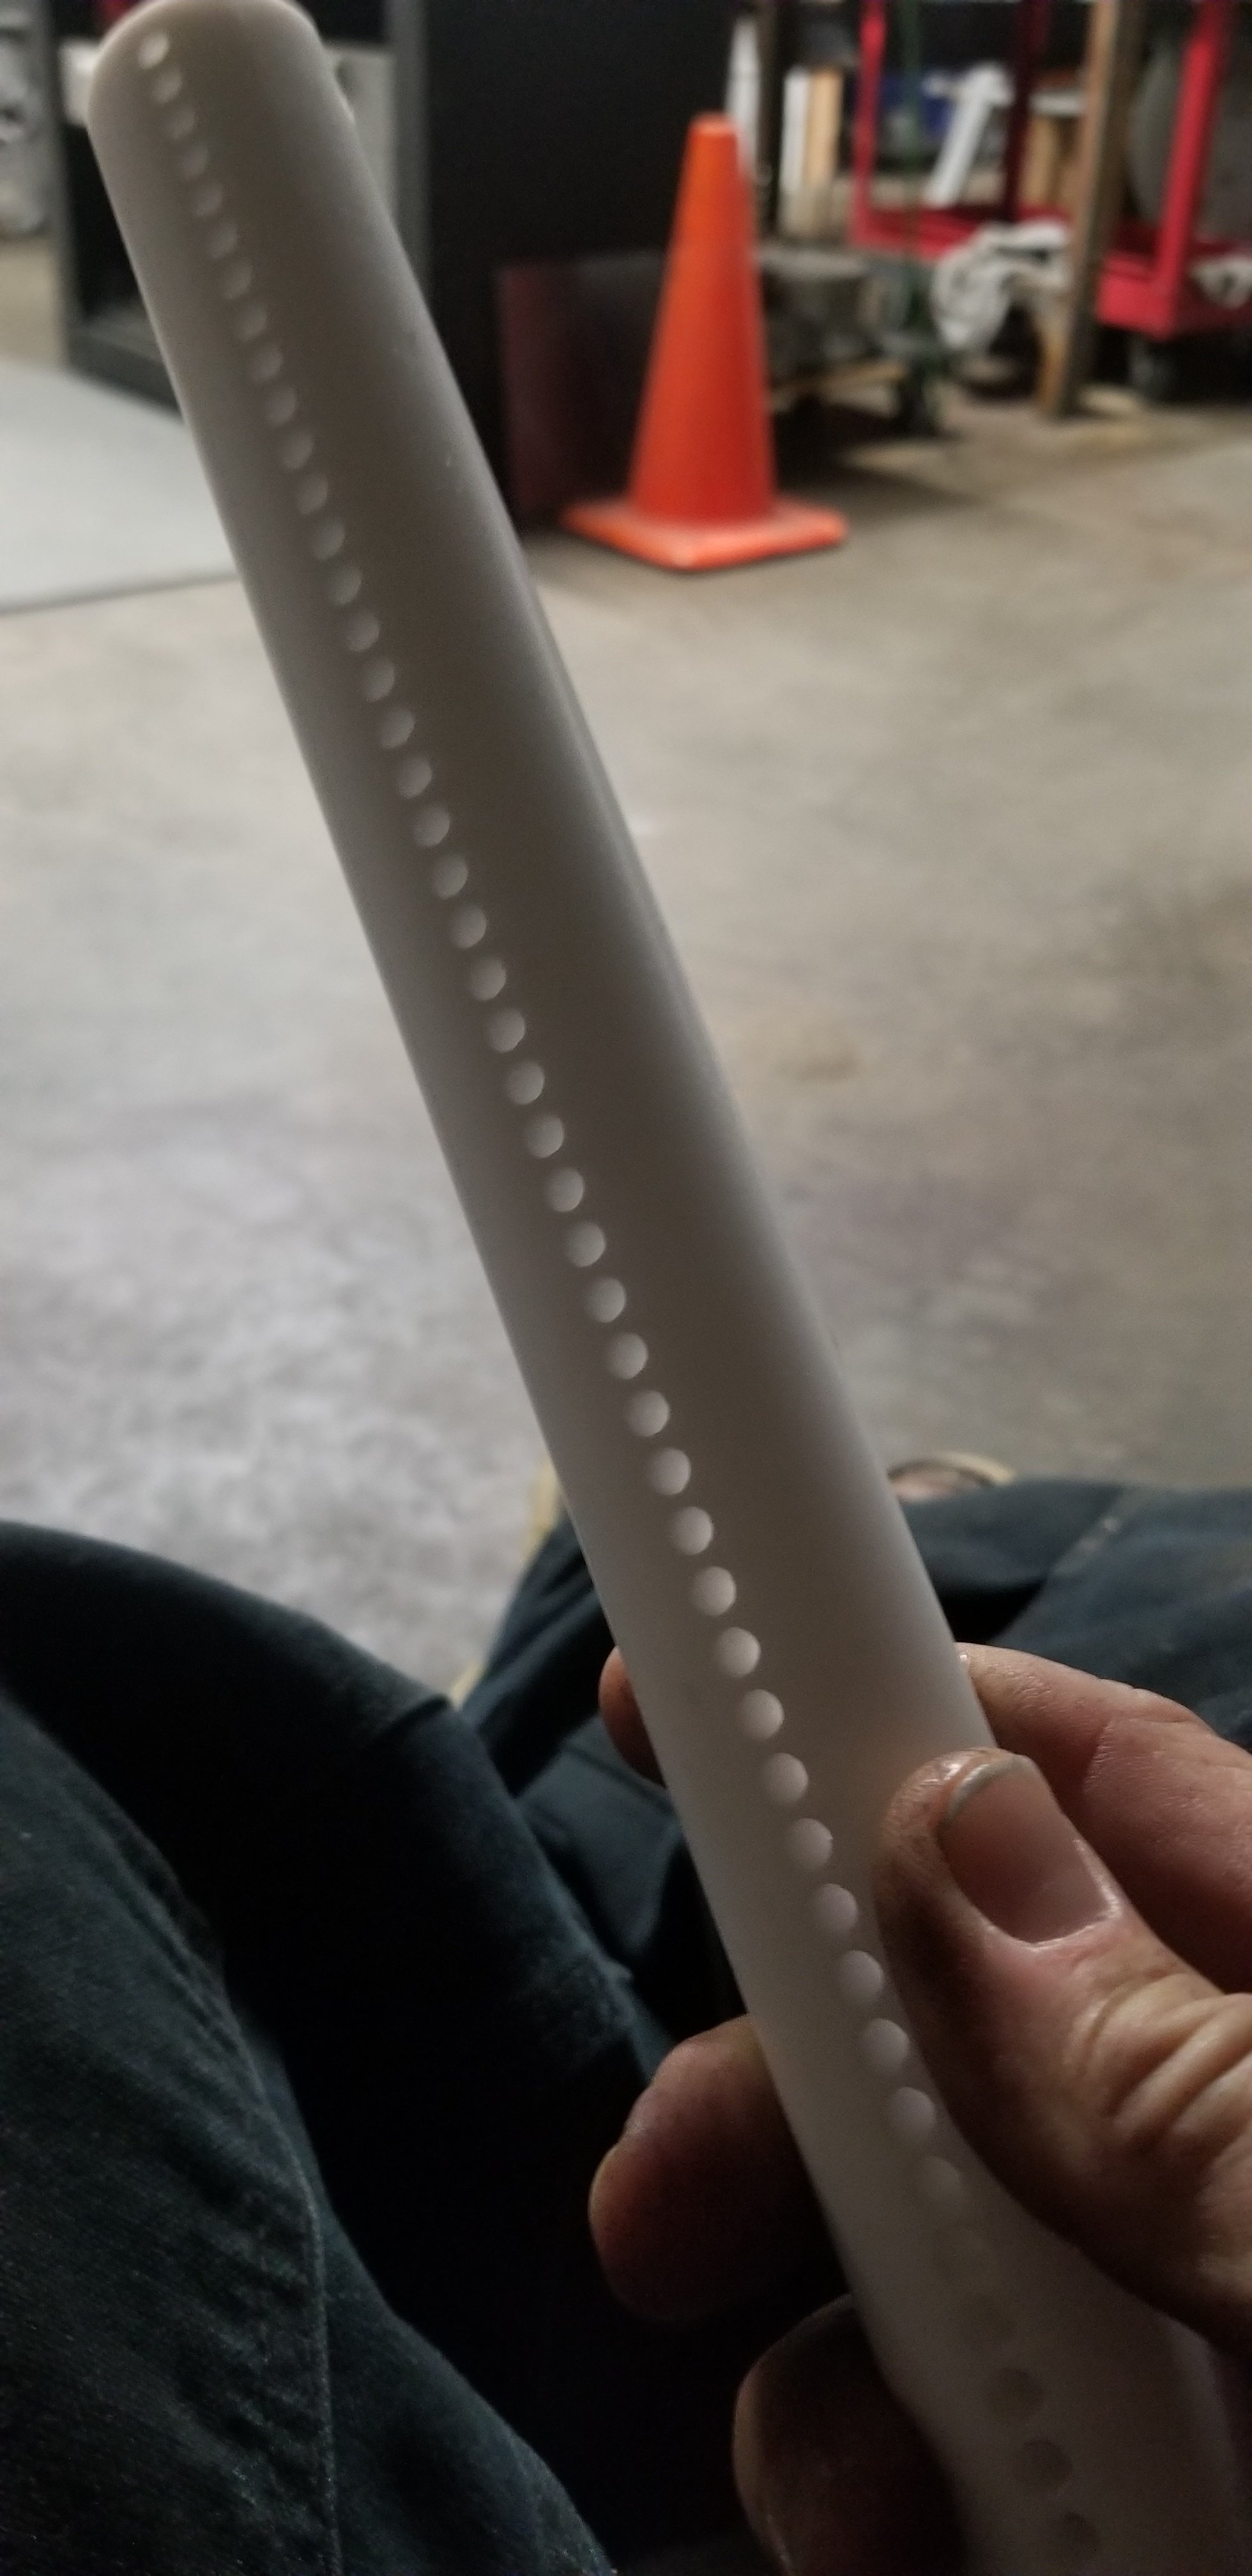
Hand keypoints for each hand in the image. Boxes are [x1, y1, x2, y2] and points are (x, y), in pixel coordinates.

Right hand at [590, 1644, 1251, 2572]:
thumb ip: (1188, 2075)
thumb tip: (954, 1833)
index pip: (1096, 1789)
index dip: (884, 1714)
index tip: (680, 1685)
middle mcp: (1228, 2148)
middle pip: (951, 2038)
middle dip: (784, 2101)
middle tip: (661, 2202)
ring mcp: (1188, 2336)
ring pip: (927, 2273)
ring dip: (824, 2367)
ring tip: (859, 2508)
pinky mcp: (1141, 2504)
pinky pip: (947, 2468)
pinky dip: (874, 2501)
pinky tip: (899, 2558)